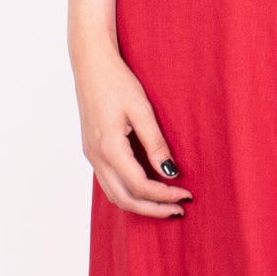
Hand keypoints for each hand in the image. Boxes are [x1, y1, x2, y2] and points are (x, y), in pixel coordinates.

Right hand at [76, 46, 191, 219]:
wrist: (90, 63)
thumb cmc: (116, 81)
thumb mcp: (142, 109)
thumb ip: (155, 143)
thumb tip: (170, 172)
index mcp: (109, 147)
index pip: (140, 185)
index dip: (165, 195)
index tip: (186, 195)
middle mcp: (96, 157)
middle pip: (124, 199)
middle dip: (152, 209)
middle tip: (178, 211)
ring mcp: (91, 155)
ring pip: (114, 194)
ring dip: (139, 204)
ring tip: (164, 205)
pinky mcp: (92, 150)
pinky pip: (109, 182)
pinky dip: (128, 192)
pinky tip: (146, 188)